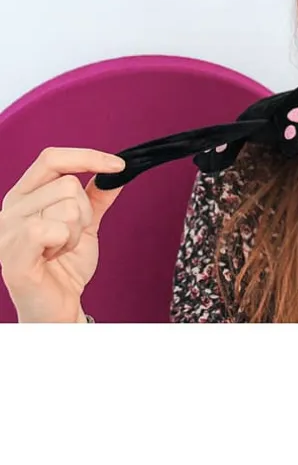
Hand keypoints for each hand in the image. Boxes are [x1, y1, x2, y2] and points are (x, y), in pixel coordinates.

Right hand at [0, 148, 125, 322]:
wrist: (58, 308)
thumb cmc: (64, 267)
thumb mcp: (86, 224)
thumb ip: (97, 196)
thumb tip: (116, 172)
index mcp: (24, 195)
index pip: (52, 158)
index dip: (88, 156)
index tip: (119, 165)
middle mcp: (10, 208)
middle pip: (68, 184)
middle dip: (85, 213)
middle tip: (70, 237)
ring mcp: (7, 230)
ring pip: (68, 206)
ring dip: (75, 232)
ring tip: (59, 250)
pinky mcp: (12, 253)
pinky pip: (53, 228)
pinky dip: (65, 242)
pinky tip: (53, 257)